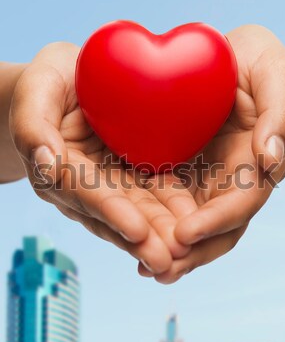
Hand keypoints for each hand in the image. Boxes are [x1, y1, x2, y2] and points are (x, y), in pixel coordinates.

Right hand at [9, 43, 192, 273]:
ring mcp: (111, 184)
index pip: (86, 193)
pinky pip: (154, 194)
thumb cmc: (51, 82)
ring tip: (186, 253)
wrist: (73, 81)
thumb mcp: (37, 89)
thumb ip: (33, 125)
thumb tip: (46, 163)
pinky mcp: (132, 176)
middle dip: (143, 238)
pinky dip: (173, 211)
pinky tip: (195, 226)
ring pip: (138, 211)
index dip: (111, 211)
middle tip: (170, 260)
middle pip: (116, 214)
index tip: (137, 230)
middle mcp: (86, 186)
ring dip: (161, 234)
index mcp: (60, 169)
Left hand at [140, 25, 284, 283]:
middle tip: (158, 269)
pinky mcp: (182, 173)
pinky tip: (129, 234)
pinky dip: (152, 223)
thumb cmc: (261, 67)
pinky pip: (167, 203)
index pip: (241, 203)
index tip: (185, 235)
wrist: (237, 64)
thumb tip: (271, 160)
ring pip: (190, 225)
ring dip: (169, 249)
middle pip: (215, 229)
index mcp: (255, 165)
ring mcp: (206, 181)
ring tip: (142, 265)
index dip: (216, 222)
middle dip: (190, 253)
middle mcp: (231, 182)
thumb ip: (280, 115)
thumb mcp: (276, 78)